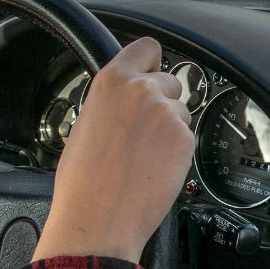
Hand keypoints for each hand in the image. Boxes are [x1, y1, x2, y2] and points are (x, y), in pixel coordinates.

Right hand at [32, 37, 194, 264]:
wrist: (97, 220)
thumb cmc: (83, 181)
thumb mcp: (86, 122)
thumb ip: (113, 99)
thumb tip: (129, 95)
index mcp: (112, 81)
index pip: (147, 47)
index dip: (151, 62)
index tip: (152, 70)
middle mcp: (142, 91)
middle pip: (169, 81)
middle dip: (161, 101)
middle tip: (142, 130)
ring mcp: (167, 115)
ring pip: (180, 112)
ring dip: (169, 128)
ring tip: (144, 156)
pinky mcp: (184, 140)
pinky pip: (186, 137)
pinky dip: (176, 151)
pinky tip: (154, 168)